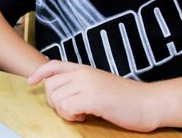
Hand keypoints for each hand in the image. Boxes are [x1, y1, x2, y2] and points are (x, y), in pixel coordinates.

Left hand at [28, 60, 159, 131]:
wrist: (150, 102)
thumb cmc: (128, 98)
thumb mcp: (101, 83)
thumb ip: (83, 83)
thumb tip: (64, 90)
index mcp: (85, 69)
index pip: (53, 64)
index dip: (39, 72)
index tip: (31, 82)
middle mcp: (83, 74)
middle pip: (50, 85)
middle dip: (54, 101)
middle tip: (70, 109)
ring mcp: (88, 85)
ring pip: (56, 98)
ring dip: (64, 111)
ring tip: (81, 114)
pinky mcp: (94, 98)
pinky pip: (67, 107)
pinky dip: (71, 116)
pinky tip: (84, 117)